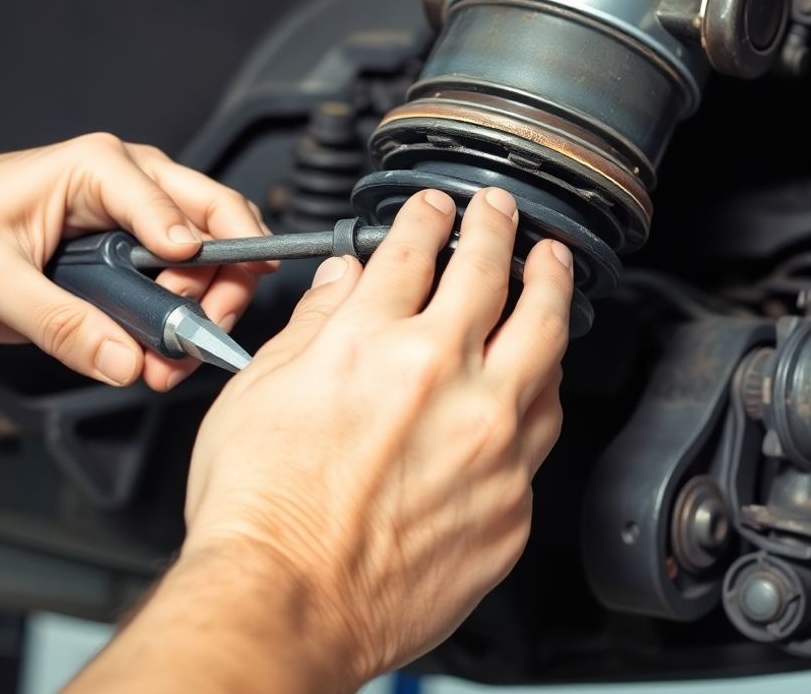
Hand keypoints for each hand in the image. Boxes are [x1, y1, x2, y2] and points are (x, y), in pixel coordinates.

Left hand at [0, 133, 273, 389]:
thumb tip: (126, 362)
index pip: (176, 201)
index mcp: (97, 167)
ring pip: (202, 261)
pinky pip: (168, 293)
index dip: (199, 249)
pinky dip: (176, 328)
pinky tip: (158, 361)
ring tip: (172, 362)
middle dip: (223, 281)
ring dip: (203, 312)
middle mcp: (125, 188)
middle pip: (214, 222)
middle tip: (205, 333)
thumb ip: (63, 323)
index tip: (193, 295)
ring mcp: (126, 227)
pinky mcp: (116, 266)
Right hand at [72, 187, 573, 691]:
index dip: (426, 217)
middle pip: (492, 276)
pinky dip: (543, 391)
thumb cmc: (261, 513)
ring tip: (552, 271)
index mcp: (375, 343)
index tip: (434, 208)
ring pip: (547, 345)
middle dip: (498, 230)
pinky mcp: (511, 499)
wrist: (289, 602)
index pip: (413, 252)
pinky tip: (542, 381)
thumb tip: (342, 285)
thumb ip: (313, 327)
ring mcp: (489, 441)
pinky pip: (544, 431)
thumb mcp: (258, 391)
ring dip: (551, 295)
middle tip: (502, 213)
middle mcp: (444, 381)